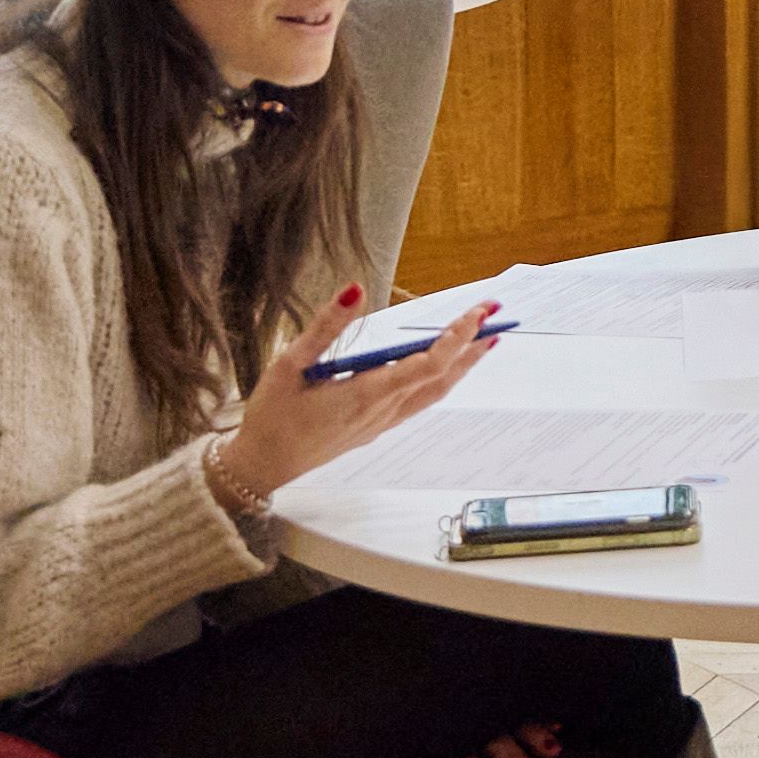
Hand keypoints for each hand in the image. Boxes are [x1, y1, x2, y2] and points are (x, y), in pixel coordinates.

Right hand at [221, 284, 499, 493]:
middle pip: (442, 377)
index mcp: (365, 393)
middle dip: (472, 345)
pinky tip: (444, 366)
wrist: (261, 467)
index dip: (457, 337)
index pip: (427, 363)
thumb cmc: (272, 416)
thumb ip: (326, 326)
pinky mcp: (375, 428)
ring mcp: (381, 423)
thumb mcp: (290, 364)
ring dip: (463, 365)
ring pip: (435, 392)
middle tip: (497, 315)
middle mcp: (382, 411)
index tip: (478, 312)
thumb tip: (355, 290)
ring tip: (485, 339)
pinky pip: (419, 401)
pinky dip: (441, 379)